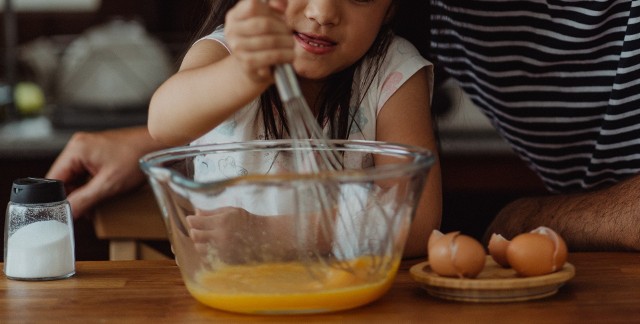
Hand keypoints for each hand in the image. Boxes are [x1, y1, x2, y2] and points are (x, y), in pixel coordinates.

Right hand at [46, 127, 165, 218]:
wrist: (160, 145)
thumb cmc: (138, 158)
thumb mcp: (108, 185)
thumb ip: (84, 201)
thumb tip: (66, 214)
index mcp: (76, 149)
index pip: (54, 180)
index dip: (58, 200)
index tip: (64, 215)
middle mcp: (79, 146)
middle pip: (64, 179)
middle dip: (73, 197)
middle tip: (85, 212)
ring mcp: (89, 148)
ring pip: (76, 178)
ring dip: (84, 193)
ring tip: (97, 204)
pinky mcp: (99, 153)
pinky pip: (87, 173)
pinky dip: (92, 186)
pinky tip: (103, 195)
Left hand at [186, 206, 294, 263]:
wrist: (265, 238)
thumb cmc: (248, 221)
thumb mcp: (232, 211)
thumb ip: (212, 212)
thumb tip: (196, 212)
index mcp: (222, 222)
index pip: (196, 222)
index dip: (191, 220)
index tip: (192, 219)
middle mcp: (221, 237)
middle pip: (195, 236)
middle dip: (194, 231)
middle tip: (199, 229)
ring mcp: (223, 251)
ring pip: (199, 248)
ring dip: (200, 243)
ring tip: (209, 239)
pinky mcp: (225, 261)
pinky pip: (207, 259)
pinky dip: (207, 254)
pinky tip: (213, 248)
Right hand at [224, 0, 292, 82]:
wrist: (253, 67)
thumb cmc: (262, 38)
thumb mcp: (266, 18)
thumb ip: (274, 6)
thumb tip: (281, 4)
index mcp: (234, 16)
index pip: (253, 5)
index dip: (271, 10)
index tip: (281, 15)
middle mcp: (232, 31)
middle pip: (265, 24)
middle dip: (283, 28)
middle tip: (290, 33)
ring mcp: (237, 48)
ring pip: (270, 41)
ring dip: (286, 43)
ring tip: (291, 44)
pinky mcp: (247, 64)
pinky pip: (270, 57)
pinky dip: (284, 55)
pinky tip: (289, 55)